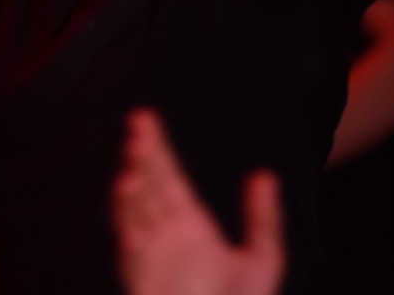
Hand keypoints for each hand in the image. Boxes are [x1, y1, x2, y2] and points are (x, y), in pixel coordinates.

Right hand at [113, 109, 283, 294]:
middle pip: (147, 188)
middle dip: (141, 161)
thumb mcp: (262, 260)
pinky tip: (129, 227)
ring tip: (130, 172)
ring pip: (133, 219)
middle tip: (138, 132)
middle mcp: (165, 237)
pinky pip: (132, 261)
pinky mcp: (144, 285)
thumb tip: (265, 174)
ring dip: (128, 197)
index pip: (168, 176)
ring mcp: (152, 260)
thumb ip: (262, 219)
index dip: (156, 147)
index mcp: (189, 224)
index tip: (146, 116)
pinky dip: (129, 242)